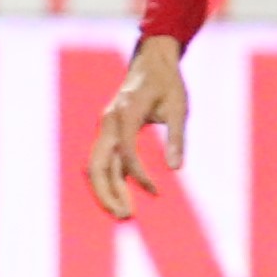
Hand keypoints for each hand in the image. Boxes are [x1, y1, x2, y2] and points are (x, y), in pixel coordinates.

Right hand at [83, 37, 188, 218]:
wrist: (152, 60)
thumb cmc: (168, 82)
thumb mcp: (179, 107)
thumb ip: (177, 137)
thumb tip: (175, 168)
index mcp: (126, 113)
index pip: (126, 153)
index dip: (140, 175)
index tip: (157, 191)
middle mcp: (109, 121)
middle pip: (97, 164)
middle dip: (108, 192)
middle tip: (125, 216)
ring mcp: (106, 125)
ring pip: (96, 164)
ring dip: (106, 189)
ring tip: (123, 212)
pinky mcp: (109, 130)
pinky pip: (104, 159)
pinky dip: (110, 178)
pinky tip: (121, 196)